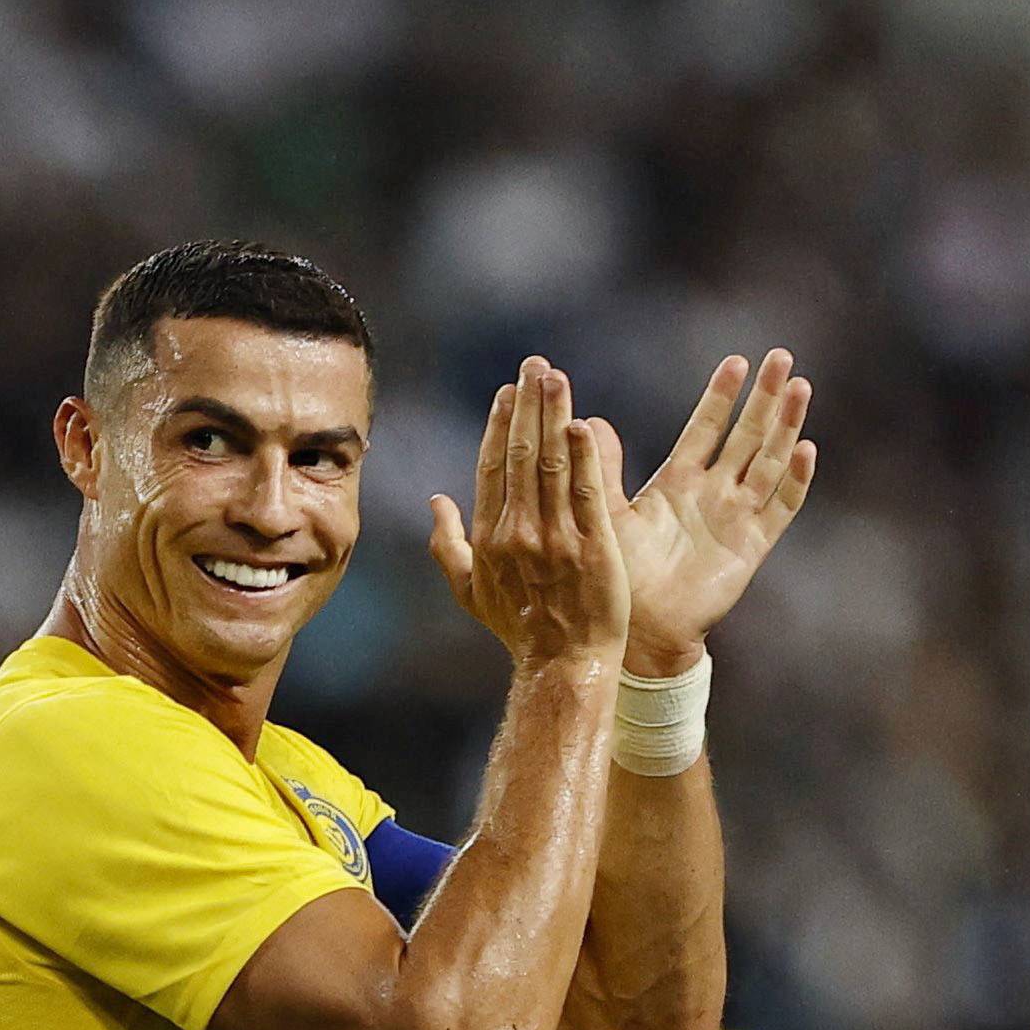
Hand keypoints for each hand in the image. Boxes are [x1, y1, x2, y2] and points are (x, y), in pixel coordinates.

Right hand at [429, 358, 630, 669]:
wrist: (562, 666)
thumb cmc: (519, 633)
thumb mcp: (471, 593)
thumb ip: (447, 546)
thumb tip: (435, 501)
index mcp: (490, 538)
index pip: (493, 467)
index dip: (501, 424)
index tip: (510, 390)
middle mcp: (518, 533)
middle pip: (521, 454)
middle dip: (528, 404)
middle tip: (535, 363)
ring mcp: (556, 539)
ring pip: (552, 464)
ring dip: (554, 415)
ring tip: (556, 376)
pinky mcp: (593, 548)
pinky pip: (586, 494)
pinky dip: (584, 458)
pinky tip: (582, 424)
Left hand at [590, 349, 815, 673]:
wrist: (640, 631)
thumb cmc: (619, 576)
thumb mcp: (605, 514)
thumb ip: (600, 469)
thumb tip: (584, 419)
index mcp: (678, 483)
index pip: (705, 428)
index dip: (721, 396)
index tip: (736, 361)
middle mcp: (712, 495)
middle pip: (747, 436)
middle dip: (765, 398)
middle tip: (782, 358)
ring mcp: (735, 518)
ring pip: (769, 462)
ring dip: (786, 426)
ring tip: (800, 387)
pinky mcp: (751, 547)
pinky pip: (779, 508)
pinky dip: (794, 481)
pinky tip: (806, 449)